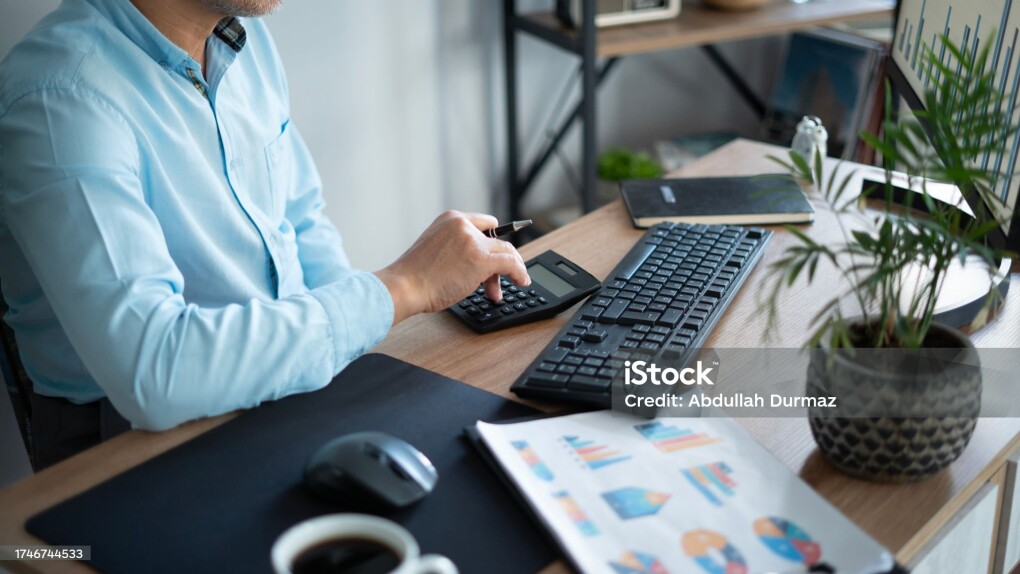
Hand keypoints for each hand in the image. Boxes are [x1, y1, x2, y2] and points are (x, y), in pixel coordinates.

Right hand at [374, 211, 530, 324]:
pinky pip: (510, 263)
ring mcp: (473, 241)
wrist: (404, 286)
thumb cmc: (413, 276)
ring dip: (507, 271)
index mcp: (450, 219)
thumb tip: (478, 263)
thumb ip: (455, 247)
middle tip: (493, 282)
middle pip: (495, 241)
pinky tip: (522, 281)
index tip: (498, 254)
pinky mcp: (481, 258)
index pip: (484, 224)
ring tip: (497, 291)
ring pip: (505, 252)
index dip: (492, 241)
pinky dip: (519, 272)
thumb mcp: (434, 249)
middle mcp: (463, 225)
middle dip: (497, 263)